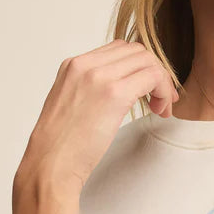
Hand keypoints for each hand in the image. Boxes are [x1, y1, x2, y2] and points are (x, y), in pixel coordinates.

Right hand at [16, 38, 179, 195]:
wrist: (50, 164)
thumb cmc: (60, 146)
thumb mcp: (70, 105)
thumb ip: (89, 89)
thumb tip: (115, 91)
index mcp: (72, 65)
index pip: (118, 49)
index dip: (139, 67)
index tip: (147, 89)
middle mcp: (85, 65)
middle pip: (136, 50)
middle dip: (154, 71)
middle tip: (160, 100)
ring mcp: (99, 76)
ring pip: (147, 60)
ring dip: (161, 82)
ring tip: (160, 108)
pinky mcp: (114, 93)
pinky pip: (153, 76)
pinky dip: (164, 90)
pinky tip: (160, 111)